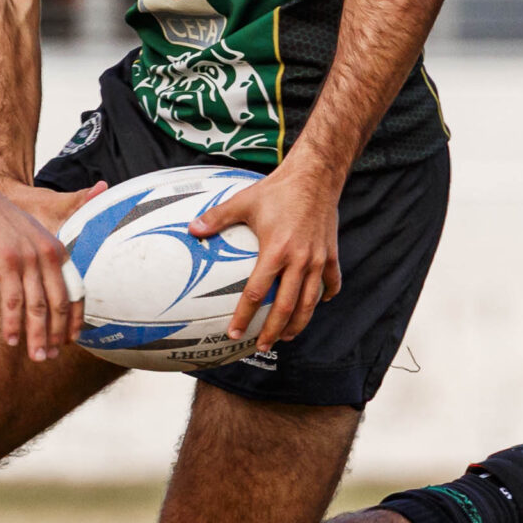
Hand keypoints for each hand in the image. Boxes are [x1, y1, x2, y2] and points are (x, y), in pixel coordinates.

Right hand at [0, 176, 96, 360]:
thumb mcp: (26, 235)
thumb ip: (38, 257)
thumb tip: (38, 282)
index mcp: (57, 250)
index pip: (74, 291)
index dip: (74, 319)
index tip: (70, 340)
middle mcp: (48, 255)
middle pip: (59, 304)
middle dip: (56, 335)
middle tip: (51, 357)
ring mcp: (28, 260)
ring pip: (38, 308)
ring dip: (37, 337)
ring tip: (37, 357)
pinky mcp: (6, 263)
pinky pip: (12, 302)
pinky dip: (13, 324)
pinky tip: (11, 341)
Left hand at [189, 157, 343, 352]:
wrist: (316, 176)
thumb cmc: (277, 189)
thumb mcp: (243, 201)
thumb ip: (216, 218)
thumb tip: (191, 229)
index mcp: (276, 251)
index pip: (257, 293)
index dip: (244, 316)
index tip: (234, 333)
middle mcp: (300, 260)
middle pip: (287, 306)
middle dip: (273, 330)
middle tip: (261, 347)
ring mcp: (319, 259)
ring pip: (311, 301)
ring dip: (299, 323)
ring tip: (286, 337)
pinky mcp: (332, 254)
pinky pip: (331, 282)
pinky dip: (325, 296)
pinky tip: (318, 304)